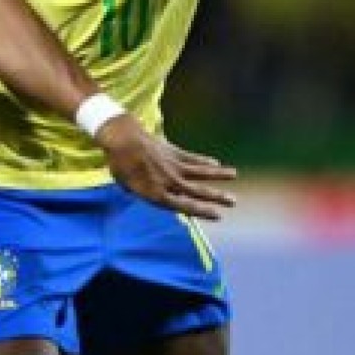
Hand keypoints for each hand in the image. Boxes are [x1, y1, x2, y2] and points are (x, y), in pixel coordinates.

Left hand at [96, 115, 237, 219]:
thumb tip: (156, 192)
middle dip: (217, 197)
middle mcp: (169, 182)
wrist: (123, 139)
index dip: (203, 211)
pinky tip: (216, 163)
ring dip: (218, 174)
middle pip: (198, 191)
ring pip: (200, 172)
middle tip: (233, 201)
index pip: (185, 206)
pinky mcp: (174, 151)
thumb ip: (145, 192)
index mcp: (156, 194)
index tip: (218, 215)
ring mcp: (174, 165)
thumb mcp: (128, 187)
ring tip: (234, 175)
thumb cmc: (121, 165)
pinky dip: (204, 160)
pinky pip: (193, 158)